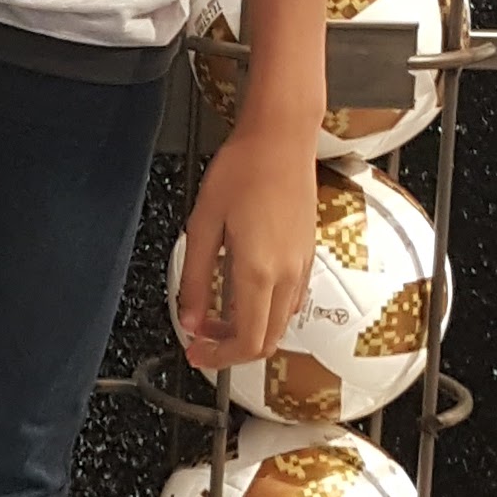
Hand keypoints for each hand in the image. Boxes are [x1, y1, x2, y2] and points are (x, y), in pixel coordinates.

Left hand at [174, 124, 319, 374]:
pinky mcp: (308, 254)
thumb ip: (193, 278)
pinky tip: (242, 292)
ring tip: (216, 315)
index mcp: (259, 270)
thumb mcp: (203, 224)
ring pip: (280, 324)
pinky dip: (266, 311)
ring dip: (250, 331)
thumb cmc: (244, 169)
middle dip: (232, 350)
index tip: (196, 352)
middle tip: (202, 338)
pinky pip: (290, 300)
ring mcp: (302, 266)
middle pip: (267, 342)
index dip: (219, 358)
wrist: (282, 138)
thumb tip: (188, 317)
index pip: (246, 341)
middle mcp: (287, 275)